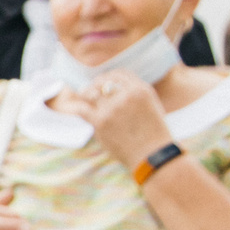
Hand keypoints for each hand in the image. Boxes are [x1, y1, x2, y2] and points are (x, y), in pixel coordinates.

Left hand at [49, 70, 174, 168]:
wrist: (151, 155)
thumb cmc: (153, 134)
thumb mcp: (152, 106)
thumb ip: (136, 95)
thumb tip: (116, 88)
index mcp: (141, 90)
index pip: (120, 74)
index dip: (109, 77)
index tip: (103, 83)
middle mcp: (127, 95)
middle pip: (104, 81)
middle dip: (96, 85)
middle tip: (91, 91)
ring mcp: (113, 108)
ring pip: (91, 93)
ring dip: (85, 95)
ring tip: (83, 97)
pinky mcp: (101, 122)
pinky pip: (82, 109)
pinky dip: (76, 108)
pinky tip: (76, 109)